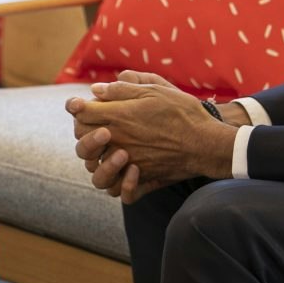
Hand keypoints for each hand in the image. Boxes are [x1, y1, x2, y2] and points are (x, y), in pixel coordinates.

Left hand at [66, 70, 237, 201]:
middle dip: (82, 131)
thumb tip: (96, 90)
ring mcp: (129, 163)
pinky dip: (121, 186)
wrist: (207, 142)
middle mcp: (118, 141)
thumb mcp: (154, 90)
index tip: (77, 105)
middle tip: (96, 125)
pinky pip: (122, 192)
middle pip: (82, 140)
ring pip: (96, 172)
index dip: (76, 107)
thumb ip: (123, 90)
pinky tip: (129, 172)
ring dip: (97, 161)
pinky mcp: (143, 179)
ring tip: (111, 151)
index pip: (81, 113)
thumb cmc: (182, 112)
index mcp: (119, 116)